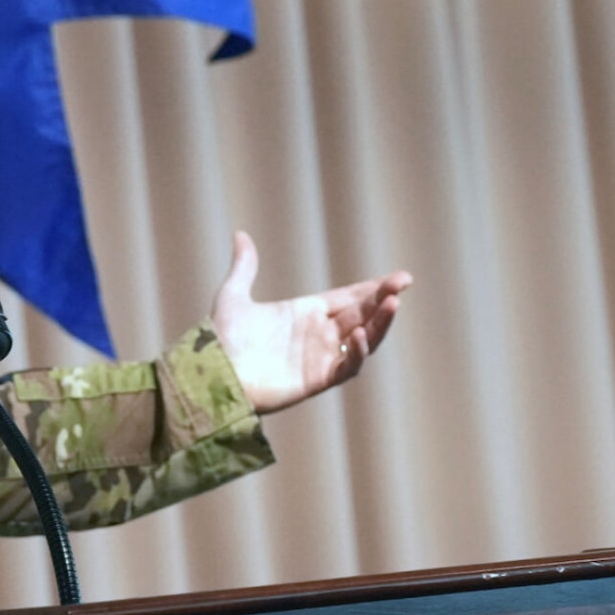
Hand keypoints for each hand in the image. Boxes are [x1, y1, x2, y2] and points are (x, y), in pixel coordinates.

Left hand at [209, 232, 411, 414]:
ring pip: (363, 340)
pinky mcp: (317, 379)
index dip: (373, 288)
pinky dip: (358, 352)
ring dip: (380, 324)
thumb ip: (244, 267)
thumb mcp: (233, 296)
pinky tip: (362, 334)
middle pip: (361, 314)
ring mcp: (320, 357)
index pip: (349, 297)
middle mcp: (318, 334)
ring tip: (393, 303)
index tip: (399, 278)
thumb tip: (241, 235)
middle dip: (383, 299)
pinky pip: (347, 367)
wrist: (212, 373)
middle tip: (402, 283)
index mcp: (305, 312)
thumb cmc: (221, 339)